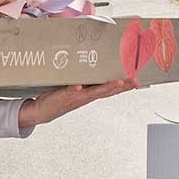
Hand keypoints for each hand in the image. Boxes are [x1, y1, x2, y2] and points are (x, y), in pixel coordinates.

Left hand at [18, 77, 139, 133]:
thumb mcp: (72, 87)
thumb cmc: (57, 98)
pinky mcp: (64, 96)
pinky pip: (71, 91)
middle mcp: (85, 96)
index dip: (124, 86)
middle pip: (107, 91)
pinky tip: (80, 86)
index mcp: (89, 93)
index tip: (136, 81)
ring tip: (118, 83)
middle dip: (121, 86)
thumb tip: (89, 66)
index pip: (109, 89)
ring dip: (106, 87)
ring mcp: (76, 97)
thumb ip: (82, 79)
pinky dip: (76, 89)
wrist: (41, 112)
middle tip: (134, 81)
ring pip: (94, 92)